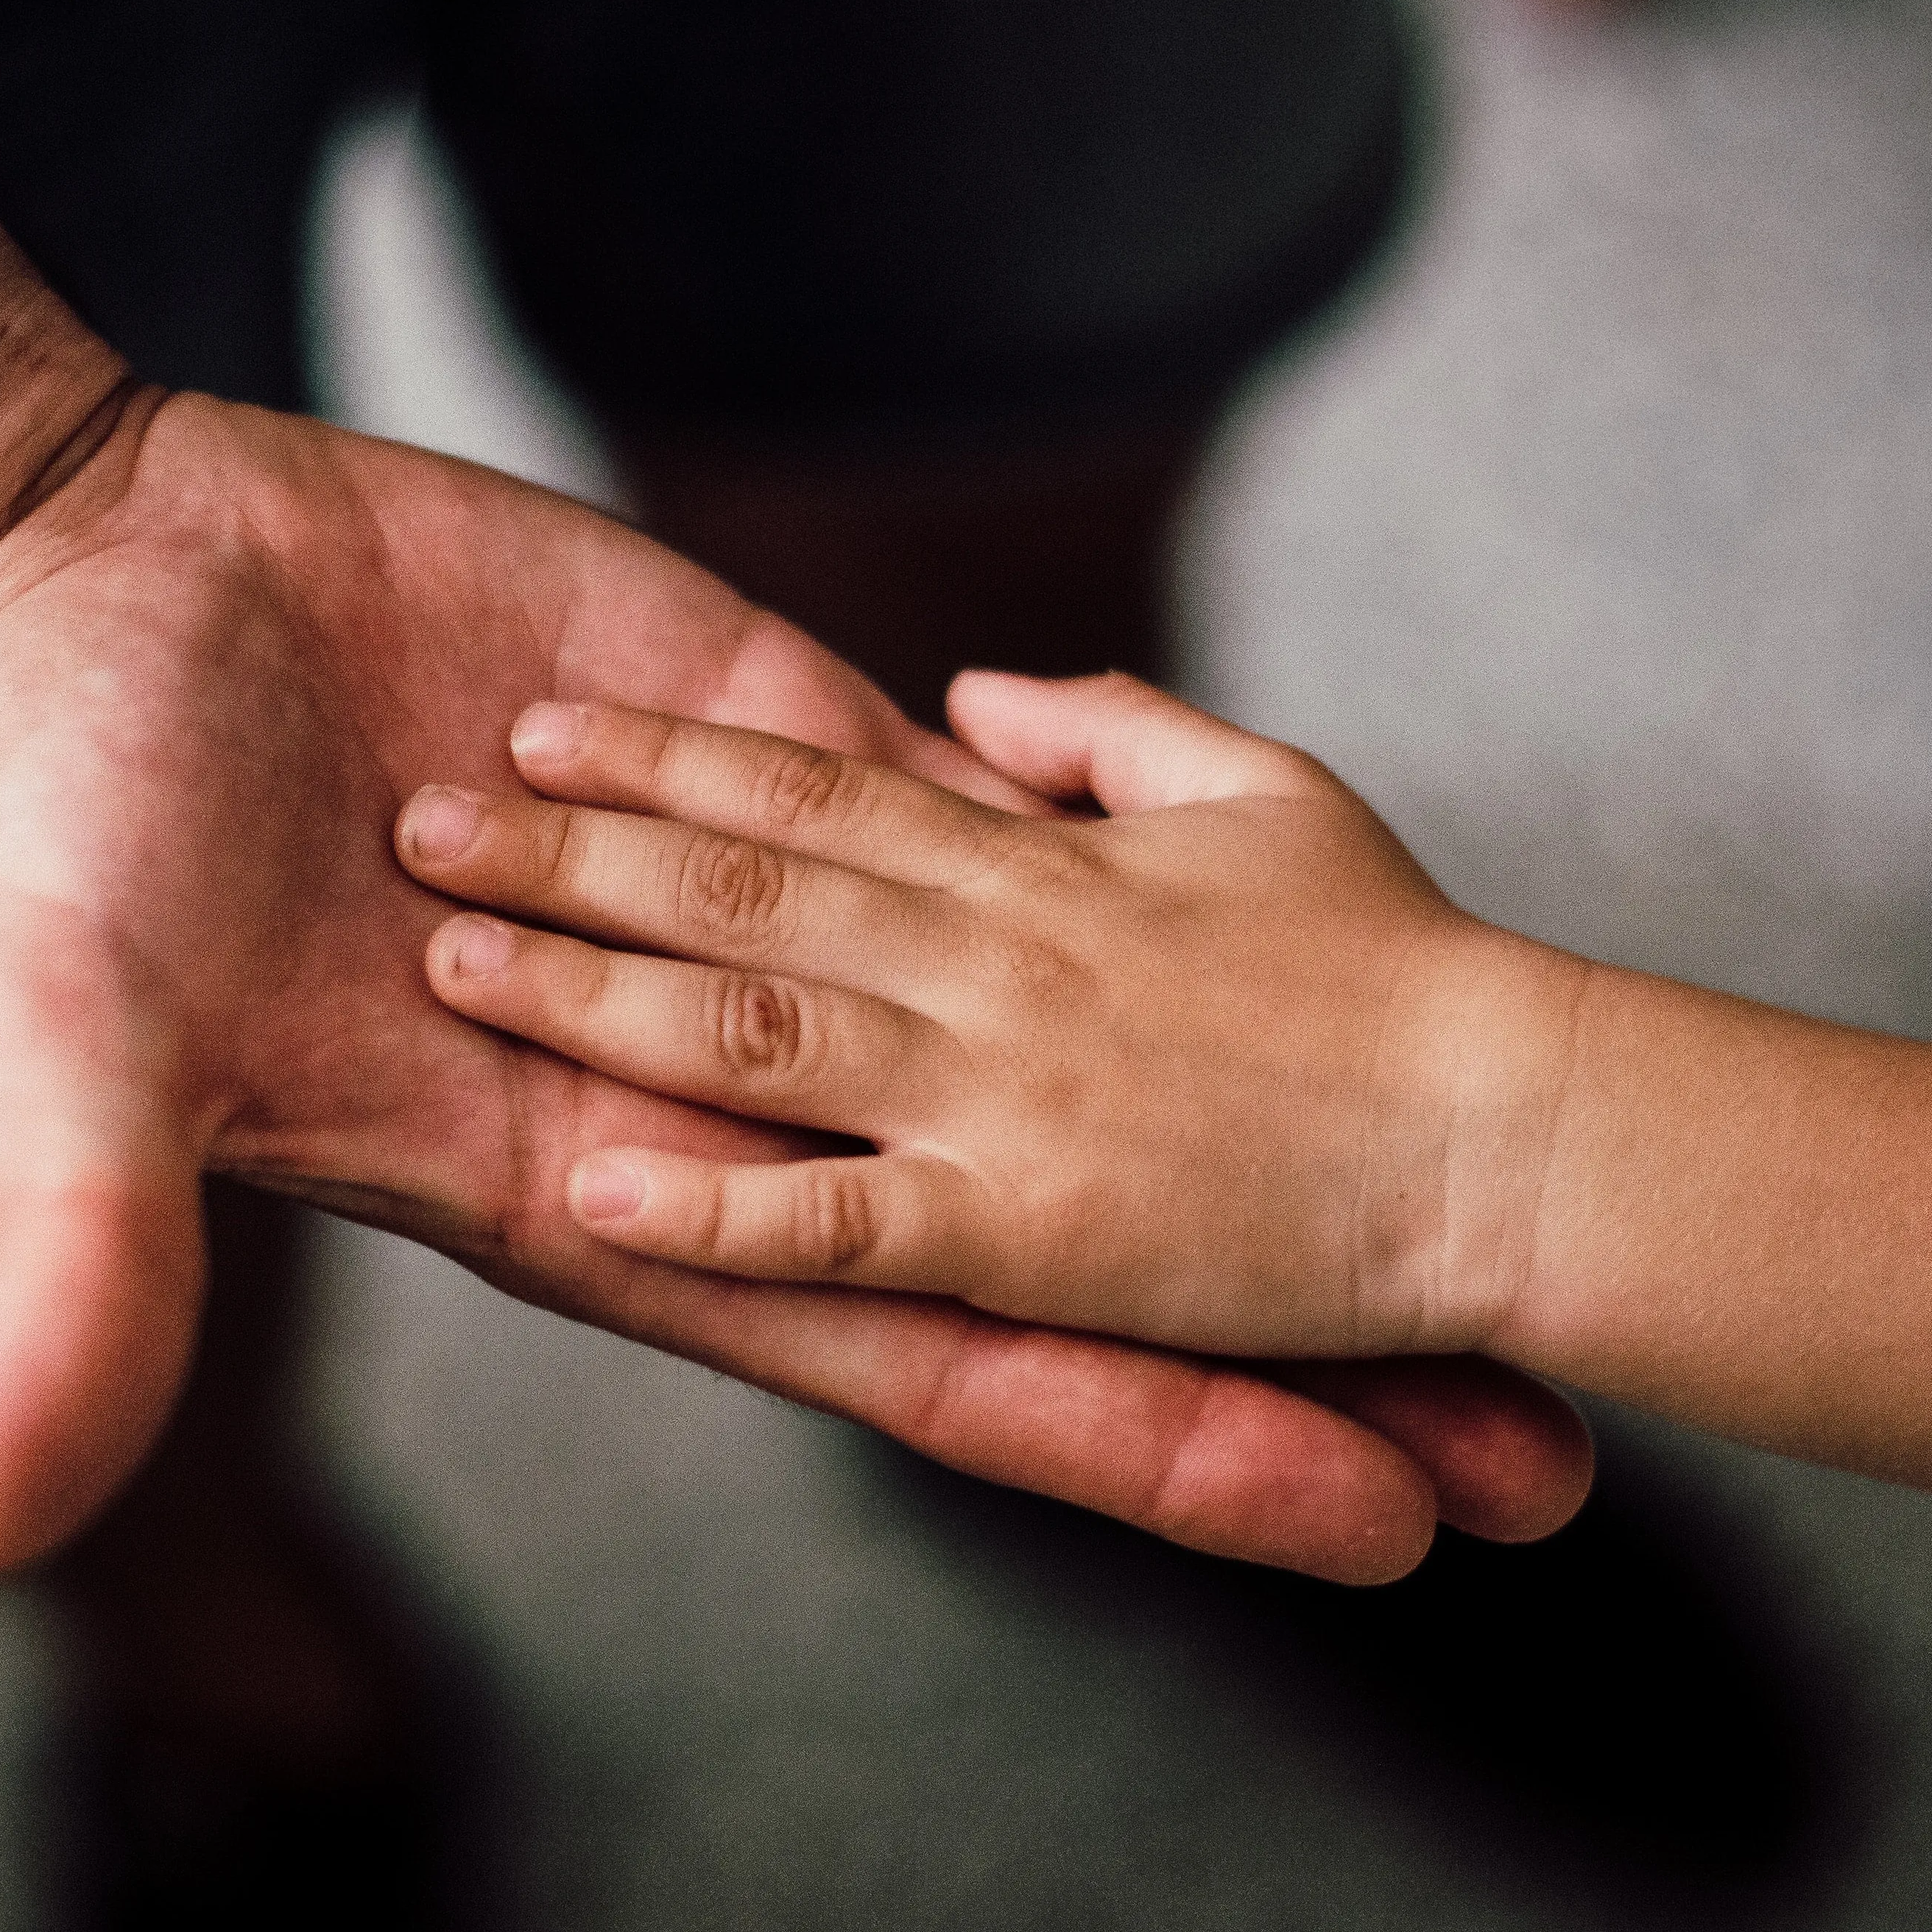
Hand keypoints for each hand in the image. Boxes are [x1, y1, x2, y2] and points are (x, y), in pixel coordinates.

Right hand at [0, 401, 1589, 1581]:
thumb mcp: (55, 1082)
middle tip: (1528, 1454)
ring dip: (1258, 1115)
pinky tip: (1298, 908)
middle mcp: (723, 1088)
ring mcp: (761, 908)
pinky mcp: (757, 728)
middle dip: (1274, 1348)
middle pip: (1062, 1240)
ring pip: (1066, 1032)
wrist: (50, 595)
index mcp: (608, 1199)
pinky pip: (984, 816)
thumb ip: (67, 1292)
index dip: (1146, 1447)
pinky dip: (1126, 856)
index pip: (935, 1358)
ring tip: (1480, 1176)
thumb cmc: (34, 859)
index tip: (1360, 1525)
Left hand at [393, 673, 1595, 1370]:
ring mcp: (1000, 1098)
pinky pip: (839, 1222)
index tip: (543, 722)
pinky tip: (593, 1188)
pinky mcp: (1028, 1234)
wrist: (1516, 1127)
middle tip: (415, 818)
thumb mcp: (1263, 791)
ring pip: (751, 1027)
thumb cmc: (1410, 967)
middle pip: (741, 888)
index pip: (812, 789)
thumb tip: (975, 697)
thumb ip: (1110, 732)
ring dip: (590, 991)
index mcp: (1042, 866)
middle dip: (569, 851)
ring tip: (448, 961)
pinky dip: (715, 1207)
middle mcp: (993, 963)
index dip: (665, 755)